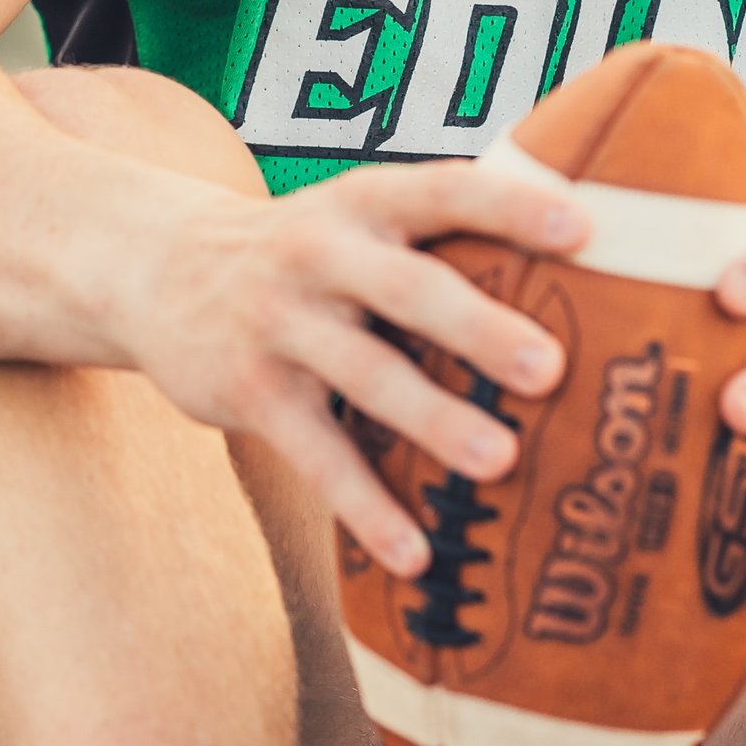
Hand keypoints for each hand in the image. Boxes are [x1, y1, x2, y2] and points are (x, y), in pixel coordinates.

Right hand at [121, 161, 585, 577]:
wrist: (157, 268)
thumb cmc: (306, 251)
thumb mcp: (356, 215)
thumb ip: (440, 233)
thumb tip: (588, 256)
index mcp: (364, 202)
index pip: (445, 191)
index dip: (512, 207)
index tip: (583, 231)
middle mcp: (319, 254)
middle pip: (410, 289)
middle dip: (480, 328)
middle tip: (552, 367)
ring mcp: (280, 324)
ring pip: (366, 376)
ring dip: (434, 421)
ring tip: (502, 461)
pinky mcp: (250, 392)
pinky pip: (317, 455)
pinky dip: (366, 508)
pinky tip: (417, 555)